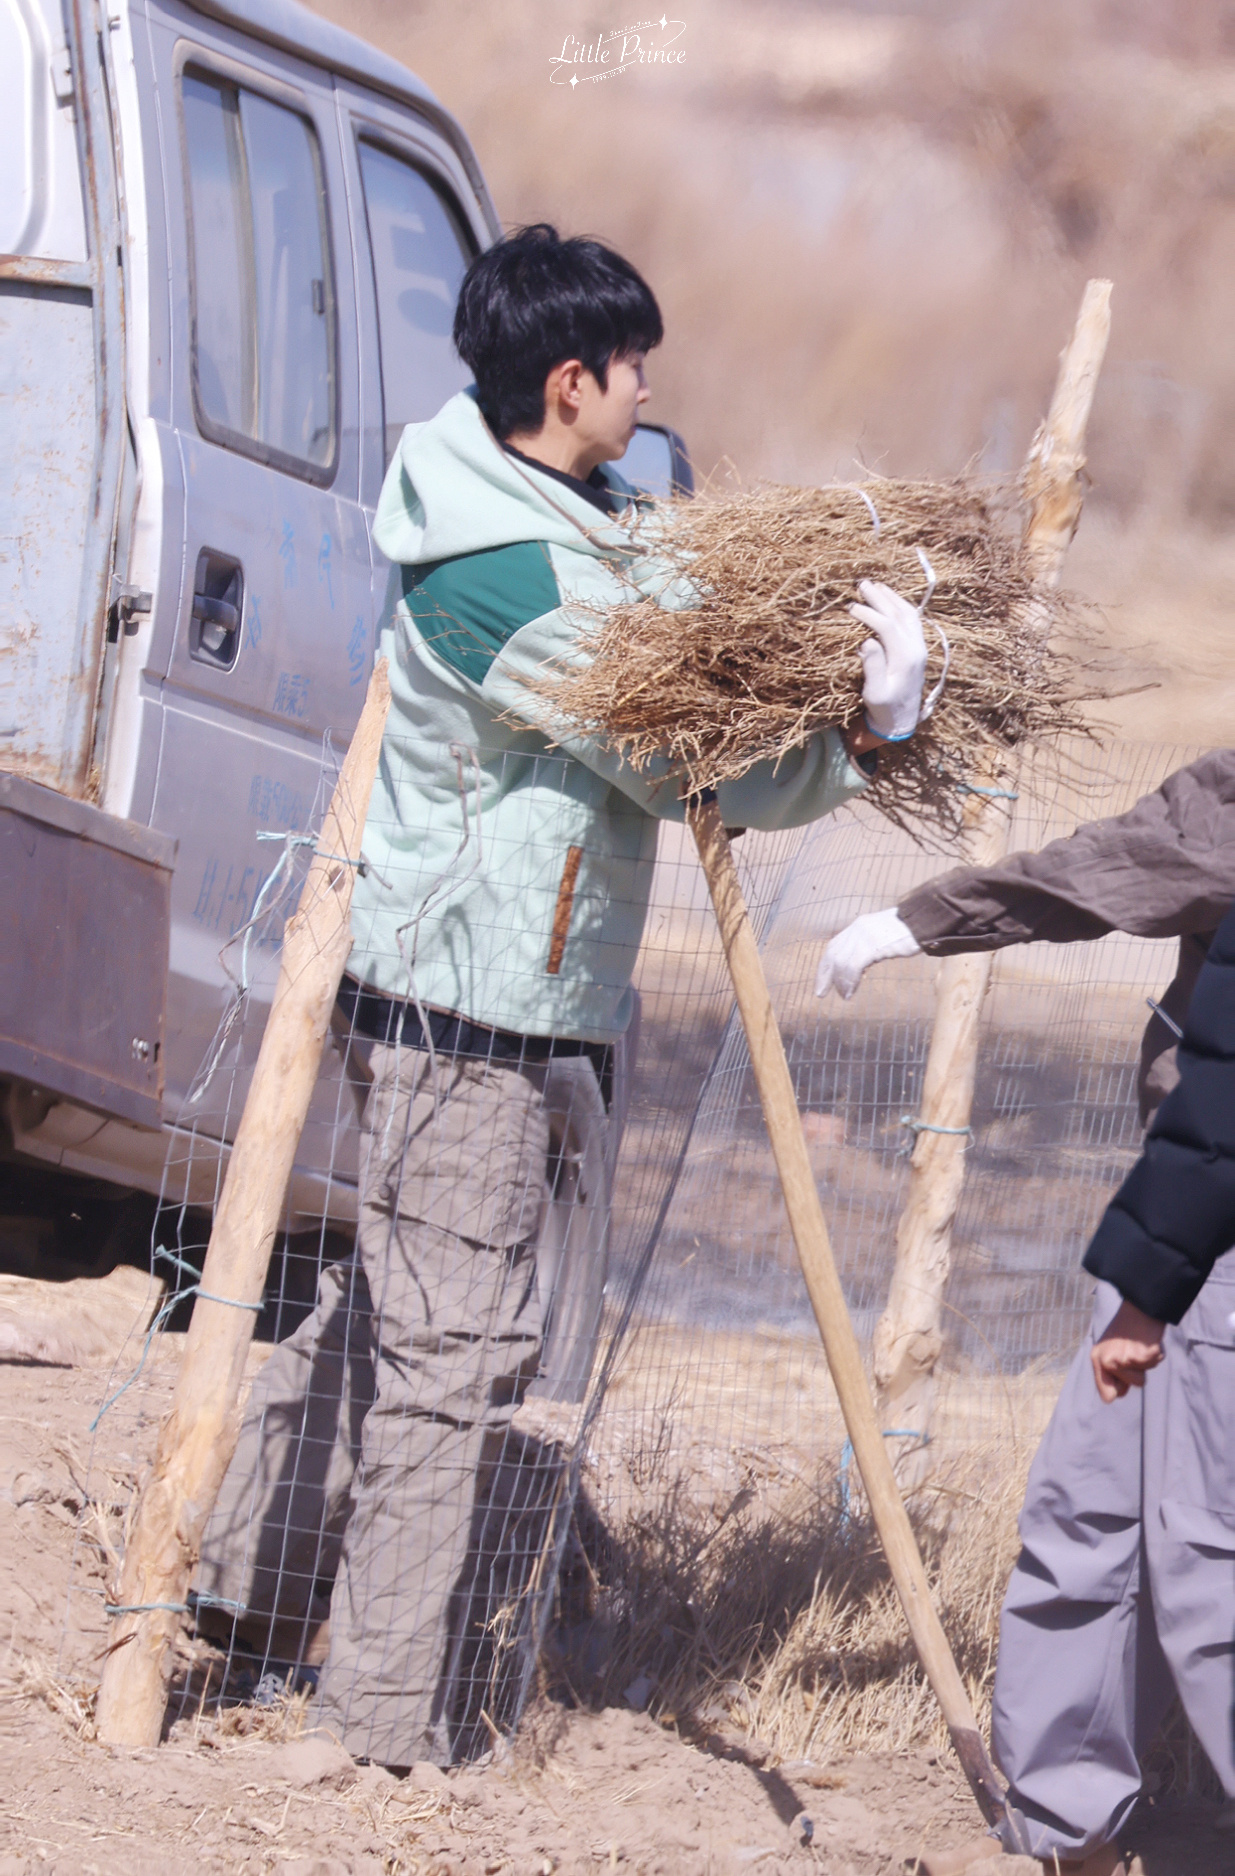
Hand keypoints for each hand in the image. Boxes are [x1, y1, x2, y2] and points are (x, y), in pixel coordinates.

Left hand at [815, 907, 921, 998]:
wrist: (923, 923)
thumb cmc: (909, 932)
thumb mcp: (883, 935)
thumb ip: (870, 946)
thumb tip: (862, 966)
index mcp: (858, 926)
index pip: (834, 946)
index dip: (826, 965)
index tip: (822, 980)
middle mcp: (857, 929)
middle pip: (832, 954)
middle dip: (824, 975)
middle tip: (820, 993)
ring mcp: (864, 937)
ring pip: (841, 963)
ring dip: (840, 983)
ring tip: (843, 995)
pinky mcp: (872, 946)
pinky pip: (853, 967)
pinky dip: (849, 982)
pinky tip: (850, 992)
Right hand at [852, 580, 927, 741]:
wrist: (902, 720)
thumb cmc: (884, 708)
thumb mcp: (875, 692)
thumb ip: (873, 667)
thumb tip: (867, 641)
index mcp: (906, 658)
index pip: (888, 626)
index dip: (869, 614)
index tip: (851, 607)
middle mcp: (916, 648)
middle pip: (900, 614)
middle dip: (880, 598)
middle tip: (862, 584)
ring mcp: (920, 647)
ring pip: (909, 614)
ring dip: (892, 597)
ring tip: (876, 585)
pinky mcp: (918, 648)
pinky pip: (912, 620)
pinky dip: (900, 605)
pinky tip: (889, 599)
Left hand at [1091, 1298, 1165, 1401]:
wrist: (1140, 1307)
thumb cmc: (1126, 1330)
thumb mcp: (1110, 1349)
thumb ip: (1110, 1372)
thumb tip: (1111, 1398)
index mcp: (1097, 1359)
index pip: (1106, 1394)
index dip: (1116, 1391)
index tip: (1121, 1381)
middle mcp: (1108, 1361)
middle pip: (1125, 1391)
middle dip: (1131, 1378)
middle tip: (1131, 1354)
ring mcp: (1125, 1359)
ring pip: (1141, 1381)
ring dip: (1144, 1365)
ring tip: (1139, 1345)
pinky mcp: (1143, 1356)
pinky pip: (1154, 1364)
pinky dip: (1155, 1355)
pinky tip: (1148, 1340)